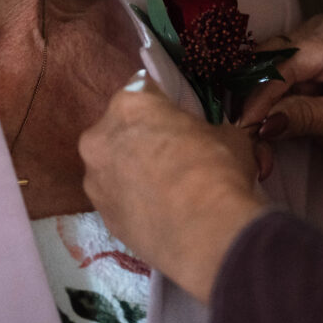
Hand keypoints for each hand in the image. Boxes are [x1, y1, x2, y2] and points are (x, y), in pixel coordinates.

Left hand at [79, 70, 268, 303]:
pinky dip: (133, 203)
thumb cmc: (217, 170)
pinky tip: (159, 214)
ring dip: (132, 172)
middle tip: (172, 154)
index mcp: (129, 104)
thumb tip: (209, 140)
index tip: (179, 118)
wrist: (207, 233)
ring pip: (113, 166)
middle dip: (141, 137)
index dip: (164, 103)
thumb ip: (206, 130)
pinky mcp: (101, 216)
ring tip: (166, 191)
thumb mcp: (228, 135)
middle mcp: (99, 137)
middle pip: (120, 128)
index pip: (143, 89)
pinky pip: (117, 199)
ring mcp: (94, 180)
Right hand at [240, 14, 322, 186]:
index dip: (260, 95)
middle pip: (270, 61)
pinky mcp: (309, 61)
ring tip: (253, 138)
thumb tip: (262, 124)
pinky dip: (269, 104)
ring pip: (268, 70)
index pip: (285, 63)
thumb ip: (307, 118)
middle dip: (254, 100)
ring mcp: (315, 42)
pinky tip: (263, 128)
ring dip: (258, 104)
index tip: (242, 126)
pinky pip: (277, 78)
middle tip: (243, 136)